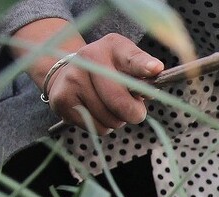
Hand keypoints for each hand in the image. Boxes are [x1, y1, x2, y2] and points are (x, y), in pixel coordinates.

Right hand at [14, 20, 162, 133]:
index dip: (143, 66)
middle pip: (121, 101)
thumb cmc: (108, 72)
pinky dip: (103, 126)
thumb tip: (155, 73)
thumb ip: (143, 70)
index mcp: (112, 47)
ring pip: (111, 119)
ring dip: (117, 120)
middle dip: (134, 113)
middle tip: (134, 110)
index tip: (154, 69)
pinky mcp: (63, 99)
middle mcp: (88, 58)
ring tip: (109, 106)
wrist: (67, 74)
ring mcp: (73, 78)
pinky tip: (96, 112)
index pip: (131, 58)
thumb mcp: (127, 62)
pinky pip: (97, 127)